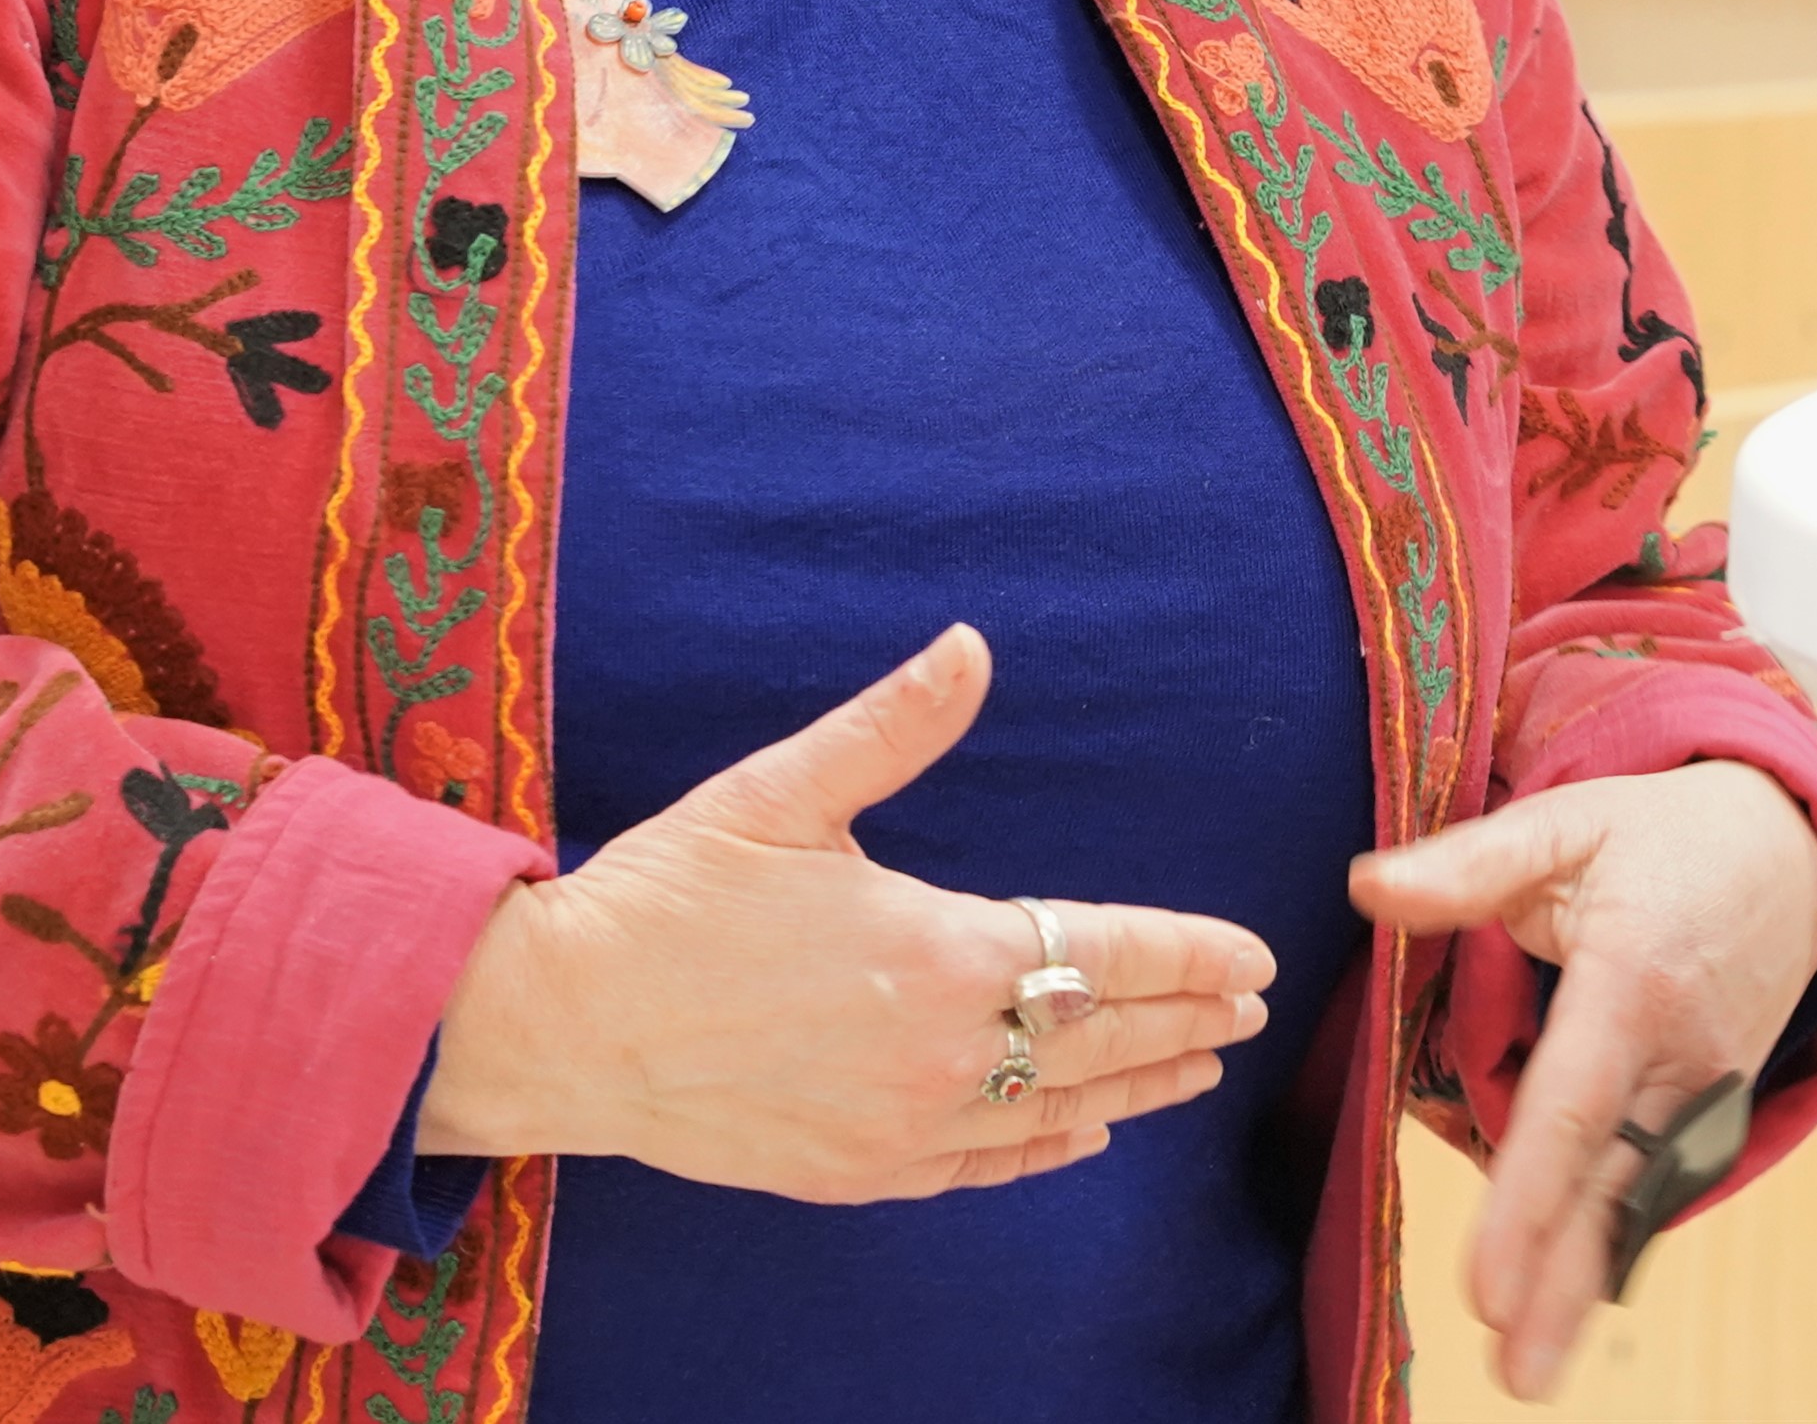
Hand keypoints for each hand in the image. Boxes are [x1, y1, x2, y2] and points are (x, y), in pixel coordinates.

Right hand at [422, 624, 1275, 1201]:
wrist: (561, 1025)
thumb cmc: (669, 899)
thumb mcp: (784, 791)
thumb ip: (896, 725)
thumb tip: (972, 643)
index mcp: (941, 953)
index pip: (1104, 953)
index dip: (1189, 954)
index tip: (1254, 956)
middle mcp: (940, 1053)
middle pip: (1099, 1037)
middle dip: (1186, 1020)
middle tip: (1252, 1011)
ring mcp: (901, 1125)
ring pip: (1054, 1109)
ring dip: (1136, 1086)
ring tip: (1199, 1067)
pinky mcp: (854, 1173)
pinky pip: (980, 1167)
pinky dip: (1043, 1149)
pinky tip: (1081, 1136)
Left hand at [1351, 761, 1816, 1400]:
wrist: (1792, 849)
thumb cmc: (1666, 836)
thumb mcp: (1567, 821)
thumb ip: (1466, 864)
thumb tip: (1365, 888)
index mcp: (1634, 978)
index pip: (1574, 1105)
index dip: (1530, 1200)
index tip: (1486, 1284)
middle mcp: (1682, 1051)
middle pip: (1612, 1181)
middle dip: (1561, 1283)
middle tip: (1516, 1371)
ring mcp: (1708, 1088)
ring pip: (1639, 1199)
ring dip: (1586, 1286)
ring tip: (1533, 1369)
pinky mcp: (1715, 1110)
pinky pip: (1660, 1184)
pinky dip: (1620, 1245)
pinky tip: (1572, 1309)